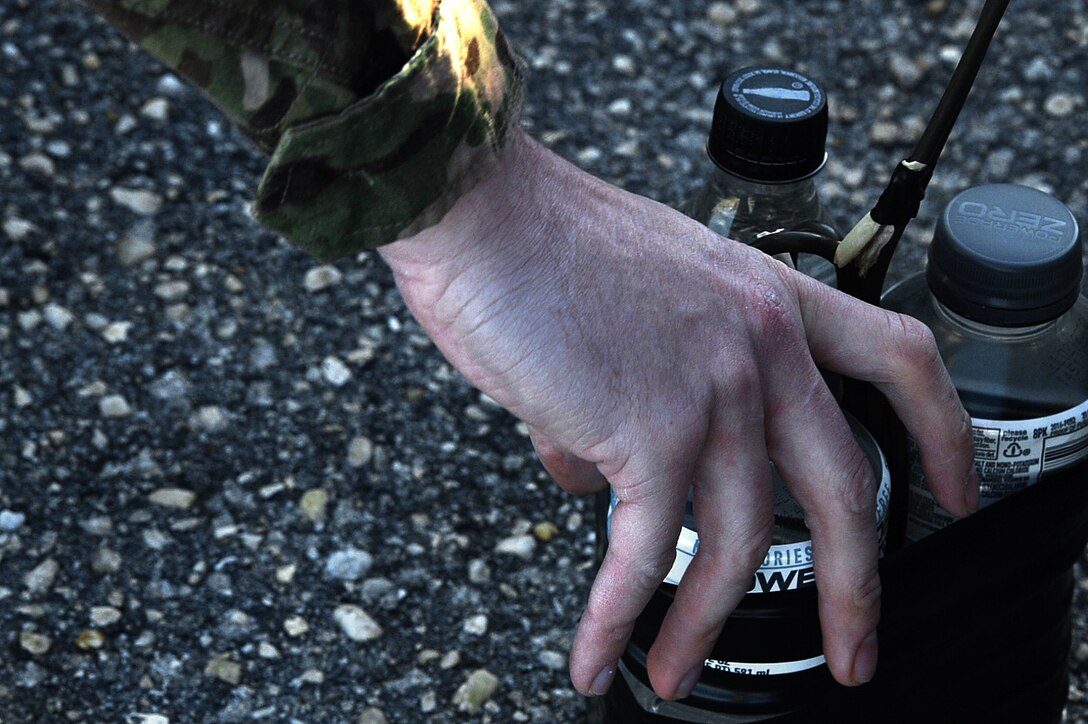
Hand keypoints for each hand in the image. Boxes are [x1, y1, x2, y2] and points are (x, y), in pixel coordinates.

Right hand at [378, 129, 976, 698]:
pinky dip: (619, 616)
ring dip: (703, 624)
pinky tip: (599, 651)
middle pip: (844, 489)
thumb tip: (592, 473)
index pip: (898, 358)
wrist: (484, 210)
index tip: (953, 490)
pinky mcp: (647, 431)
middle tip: (853, 650)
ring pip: (739, 541)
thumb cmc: (543, 240)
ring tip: (675, 669)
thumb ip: (637, 393)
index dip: (940, 434)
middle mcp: (759, 344)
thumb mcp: (632, 303)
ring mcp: (713, 389)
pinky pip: (645, 552)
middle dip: (856, 590)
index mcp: (768, 299)